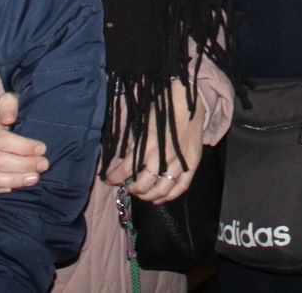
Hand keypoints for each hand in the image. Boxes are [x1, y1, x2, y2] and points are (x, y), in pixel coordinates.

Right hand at [0, 92, 48, 199]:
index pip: (2, 141)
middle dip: (24, 164)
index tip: (42, 149)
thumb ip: (9, 104)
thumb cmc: (8, 115)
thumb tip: (9, 119)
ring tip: (34, 178)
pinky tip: (12, 190)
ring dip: (14, 180)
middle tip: (43, 165)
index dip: (24, 147)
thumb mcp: (10, 102)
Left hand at [104, 78, 205, 205]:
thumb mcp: (142, 125)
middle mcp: (162, 157)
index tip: (109, 179)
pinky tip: (159, 198)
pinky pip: (180, 187)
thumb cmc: (162, 109)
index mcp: (147, 145)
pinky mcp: (191, 164)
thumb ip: (135, 145)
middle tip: (128, 186)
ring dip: (148, 195)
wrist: (188, 101)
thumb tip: (125, 161)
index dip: (114, 178)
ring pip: (161, 190)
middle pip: (142, 186)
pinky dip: (169, 196)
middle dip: (132, 188)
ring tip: (142, 194)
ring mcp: (179, 162)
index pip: (125, 170)